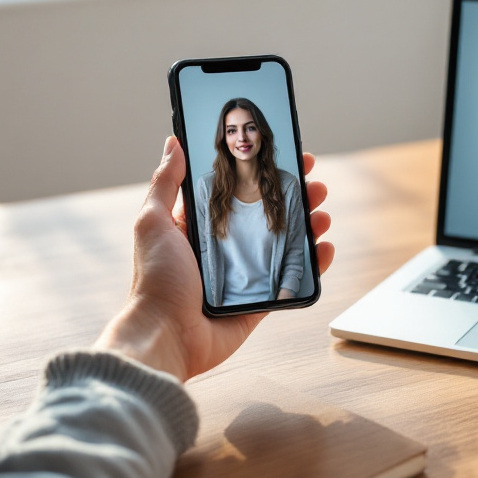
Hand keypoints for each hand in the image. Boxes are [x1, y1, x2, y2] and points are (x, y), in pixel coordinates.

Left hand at [95, 136, 334, 380]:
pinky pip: (291, 278)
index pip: (236, 190)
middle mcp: (223, 246)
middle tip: (314, 183)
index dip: (261, 173)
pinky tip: (324, 248)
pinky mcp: (257, 300)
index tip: (285, 156)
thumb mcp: (153, 222)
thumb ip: (166, 183)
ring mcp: (242, 273)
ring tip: (322, 213)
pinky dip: (312, 264)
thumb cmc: (155, 280)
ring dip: (307, 225)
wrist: (166, 335)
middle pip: (266, 214)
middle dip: (293, 196)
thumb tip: (173, 142)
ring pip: (284, 243)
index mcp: (198, 226)